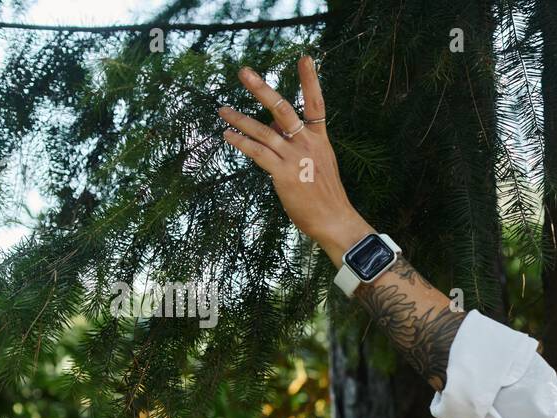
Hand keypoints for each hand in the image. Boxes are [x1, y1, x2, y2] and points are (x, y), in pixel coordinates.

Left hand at [218, 57, 371, 264]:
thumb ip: (296, 143)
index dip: (311, 80)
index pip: (316, 104)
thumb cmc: (325, 195)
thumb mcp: (318, 163)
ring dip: (240, 119)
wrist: (335, 220)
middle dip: (262, 90)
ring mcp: (295, 158)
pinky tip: (228, 135)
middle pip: (283, 110)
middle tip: (243, 72)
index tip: (305, 57)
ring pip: (263, 131)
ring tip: (222, 109)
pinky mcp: (284, 174)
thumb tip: (272, 127)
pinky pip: (258, 153)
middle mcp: (307, 144)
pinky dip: (241, 143)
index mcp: (320, 139)